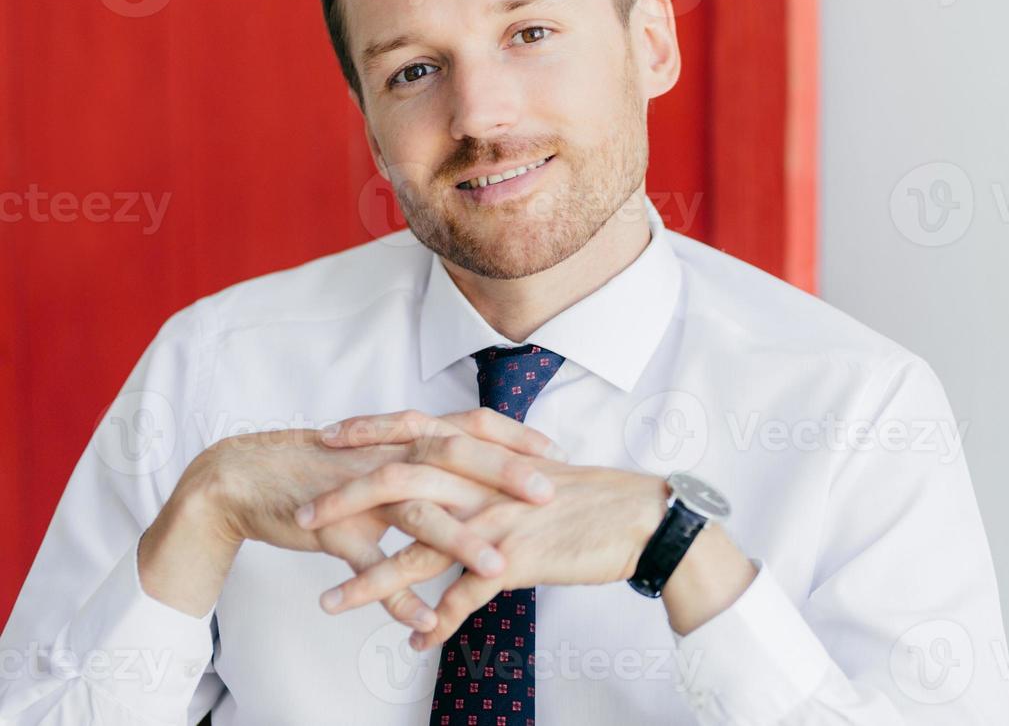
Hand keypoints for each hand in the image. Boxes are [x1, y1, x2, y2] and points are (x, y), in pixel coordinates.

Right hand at [152, 410, 560, 628]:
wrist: (248, 478)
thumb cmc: (324, 470)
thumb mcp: (382, 458)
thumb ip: (427, 465)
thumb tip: (474, 477)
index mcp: (404, 438)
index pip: (469, 426)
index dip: (513, 438)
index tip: (557, 453)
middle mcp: (389, 456)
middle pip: (454, 456)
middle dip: (504, 475)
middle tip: (549, 495)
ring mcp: (360, 491)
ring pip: (417, 512)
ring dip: (458, 542)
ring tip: (498, 567)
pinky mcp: (332, 527)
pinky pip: (368, 564)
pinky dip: (394, 594)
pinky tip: (422, 620)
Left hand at [295, 410, 668, 648]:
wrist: (640, 519)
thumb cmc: (592, 496)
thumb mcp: (534, 470)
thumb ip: (493, 469)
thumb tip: (464, 468)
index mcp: (487, 454)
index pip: (416, 432)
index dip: (368, 433)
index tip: (327, 438)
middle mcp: (484, 481)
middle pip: (399, 483)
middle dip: (345, 500)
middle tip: (302, 516)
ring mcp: (496, 520)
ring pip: (418, 550)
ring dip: (369, 580)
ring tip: (328, 601)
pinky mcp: (515, 560)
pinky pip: (463, 599)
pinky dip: (437, 624)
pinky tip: (416, 642)